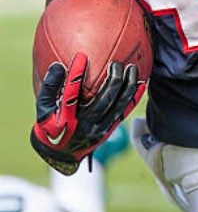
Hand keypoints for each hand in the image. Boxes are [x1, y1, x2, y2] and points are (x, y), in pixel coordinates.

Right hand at [31, 52, 145, 174]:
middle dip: (113, 81)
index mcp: (65, 119)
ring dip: (127, 87)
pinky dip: (133, 98)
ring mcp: (98, 129)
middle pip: (103, 101)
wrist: (60, 155)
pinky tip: (141, 83)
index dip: (75, 76)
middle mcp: (84, 125)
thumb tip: (57, 66)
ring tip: (132, 68)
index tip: (81, 56)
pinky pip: (123, 113)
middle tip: (116, 63)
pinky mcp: (108, 131)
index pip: (70, 95)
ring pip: (117, 107)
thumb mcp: (42, 109)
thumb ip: (49, 87)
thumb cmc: (50, 125)